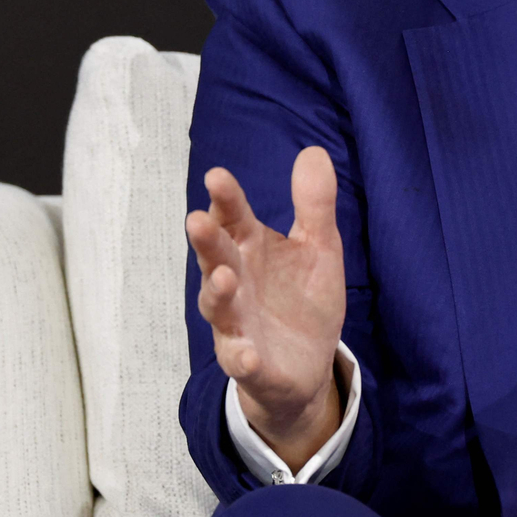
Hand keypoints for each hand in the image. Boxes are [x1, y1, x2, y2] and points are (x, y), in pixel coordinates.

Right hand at [186, 148, 346, 470]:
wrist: (308, 365)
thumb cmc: (302, 298)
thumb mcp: (318, 247)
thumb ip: (314, 205)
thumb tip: (313, 151)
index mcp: (250, 249)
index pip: (234, 219)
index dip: (225, 199)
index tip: (216, 176)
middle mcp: (236, 283)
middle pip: (216, 258)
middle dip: (207, 242)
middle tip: (197, 220)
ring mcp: (237, 324)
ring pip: (220, 307)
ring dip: (219, 293)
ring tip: (225, 278)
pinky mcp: (249, 362)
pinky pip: (240, 360)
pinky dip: (240, 357)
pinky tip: (245, 353)